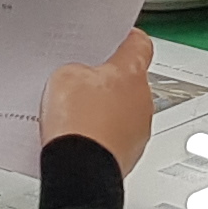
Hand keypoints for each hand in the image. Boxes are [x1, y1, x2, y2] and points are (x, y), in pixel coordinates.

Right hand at [39, 30, 157, 172]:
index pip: (138, 43)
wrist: (81, 170)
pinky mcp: (130, 153)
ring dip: (105, 110)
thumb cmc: (78, 123)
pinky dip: (101, 135)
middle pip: (129, 79)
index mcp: (131, 72)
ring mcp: (139, 129)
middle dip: (107, 80)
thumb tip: (80, 77)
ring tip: (74, 115)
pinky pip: (117, 136)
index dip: (124, 38)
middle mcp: (143, 99)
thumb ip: (77, 69)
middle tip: (81, 82)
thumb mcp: (64, 77)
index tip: (117, 38)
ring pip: (124, 110)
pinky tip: (79, 137)